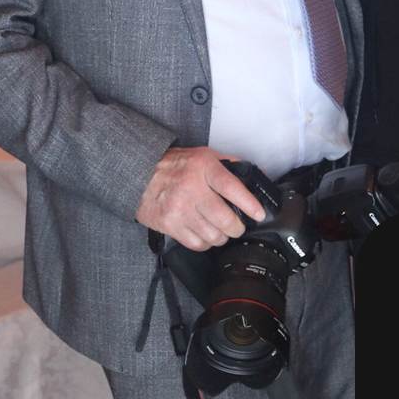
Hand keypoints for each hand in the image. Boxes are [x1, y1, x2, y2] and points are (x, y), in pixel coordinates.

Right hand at [135, 146, 266, 250]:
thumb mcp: (203, 155)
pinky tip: (205, 235)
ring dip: (221, 237)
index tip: (258, 214)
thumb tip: (252, 175)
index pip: (233, 188)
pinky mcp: (169, 224)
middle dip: (237, 227)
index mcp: (204, 167)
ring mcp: (179, 208)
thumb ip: (228, 164)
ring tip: (221, 231)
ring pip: (212, 235)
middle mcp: (192, 188)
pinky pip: (196, 244)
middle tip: (238, 227)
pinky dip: (205, 243)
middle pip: (225, 218)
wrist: (140, 174)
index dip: (250, 204)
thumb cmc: (175, 165)